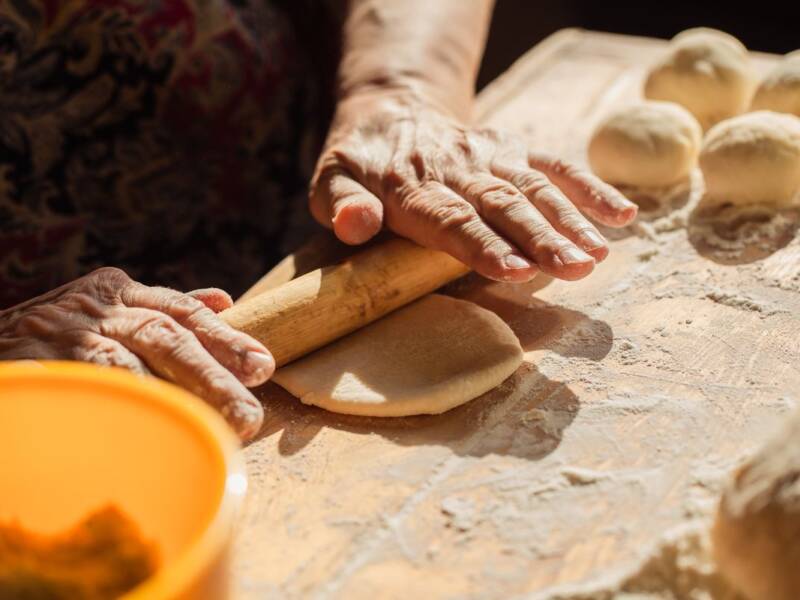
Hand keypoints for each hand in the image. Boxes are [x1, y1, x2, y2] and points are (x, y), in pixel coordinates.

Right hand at [0, 268, 272, 439]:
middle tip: (251, 411)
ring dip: (182, 396)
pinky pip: (92, 386)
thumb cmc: (54, 338)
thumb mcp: (106, 313)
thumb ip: (162, 310)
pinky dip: (129, 405)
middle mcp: (96, 306)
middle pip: (169, 334)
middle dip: (215, 373)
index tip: (263, 367)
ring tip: (221, 427)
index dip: (226, 339)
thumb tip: (223, 302)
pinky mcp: (37, 360)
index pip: (183, 311)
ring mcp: (66, 332)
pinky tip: (157, 428)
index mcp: (117, 291)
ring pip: (134, 361)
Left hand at [310, 91, 636, 281]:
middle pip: (503, 206)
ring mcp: (491, 158)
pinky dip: (590, 188)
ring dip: (570, 221)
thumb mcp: (329, 181)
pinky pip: (556, 165)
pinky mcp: (514, 150)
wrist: (392, 112)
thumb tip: (355, 224)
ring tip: (598, 255)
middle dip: (541, 238)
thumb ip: (340, 205)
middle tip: (575, 270)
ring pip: (535, 188)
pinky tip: (623, 215)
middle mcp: (458, 171)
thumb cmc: (360, 165)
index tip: (517, 271)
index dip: (484, 246)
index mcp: (411, 188)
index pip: (451, 220)